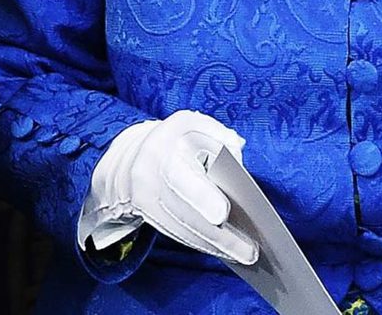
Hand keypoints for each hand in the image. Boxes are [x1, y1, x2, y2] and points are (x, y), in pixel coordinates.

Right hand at [77, 110, 258, 264]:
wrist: (134, 156)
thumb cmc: (177, 141)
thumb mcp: (195, 126)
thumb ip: (218, 137)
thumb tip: (236, 157)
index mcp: (161, 143)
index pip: (180, 173)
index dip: (200, 196)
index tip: (223, 215)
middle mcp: (146, 171)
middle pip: (183, 209)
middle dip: (216, 233)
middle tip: (247, 250)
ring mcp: (143, 196)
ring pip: (180, 226)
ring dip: (212, 244)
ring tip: (242, 255)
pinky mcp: (146, 214)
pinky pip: (175, 232)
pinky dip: (200, 243)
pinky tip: (222, 250)